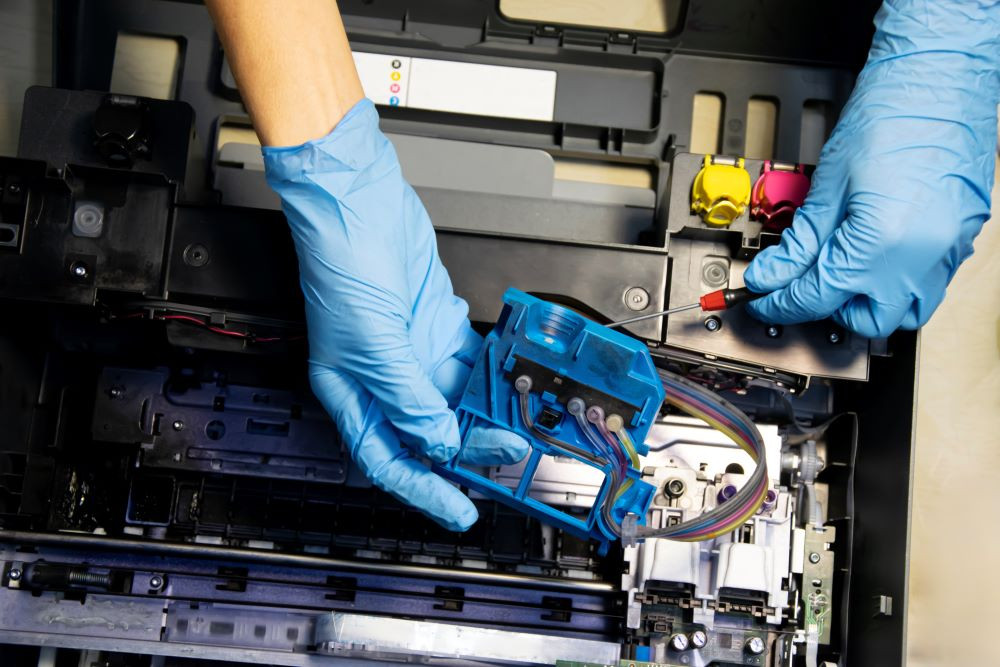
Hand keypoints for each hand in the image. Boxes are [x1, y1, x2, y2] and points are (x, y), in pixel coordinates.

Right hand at [263, 99, 527, 529]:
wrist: (358, 203)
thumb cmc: (341, 265)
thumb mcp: (373, 344)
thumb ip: (409, 398)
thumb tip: (440, 442)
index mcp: (352, 393)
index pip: (389, 458)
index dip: (424, 490)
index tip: (459, 511)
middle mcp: (384, 379)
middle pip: (430, 433)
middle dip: (469, 453)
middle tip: (508, 462)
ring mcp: (414, 353)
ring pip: (456, 401)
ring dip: (486, 417)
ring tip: (519, 430)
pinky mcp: (438, 326)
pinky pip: (471, 363)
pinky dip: (492, 376)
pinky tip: (513, 386)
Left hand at [744, 0, 998, 337]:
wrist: (940, 80)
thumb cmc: (891, 116)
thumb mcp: (828, 184)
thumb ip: (800, 241)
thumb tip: (772, 274)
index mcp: (882, 244)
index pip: (818, 296)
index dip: (781, 301)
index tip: (762, 297)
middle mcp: (920, 258)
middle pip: (863, 319)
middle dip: (824, 309)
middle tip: (794, 287)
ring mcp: (947, 252)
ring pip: (904, 312)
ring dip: (865, 304)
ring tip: (835, 276)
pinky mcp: (961, 241)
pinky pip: (927, 286)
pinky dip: (895, 285)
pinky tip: (871, 260)